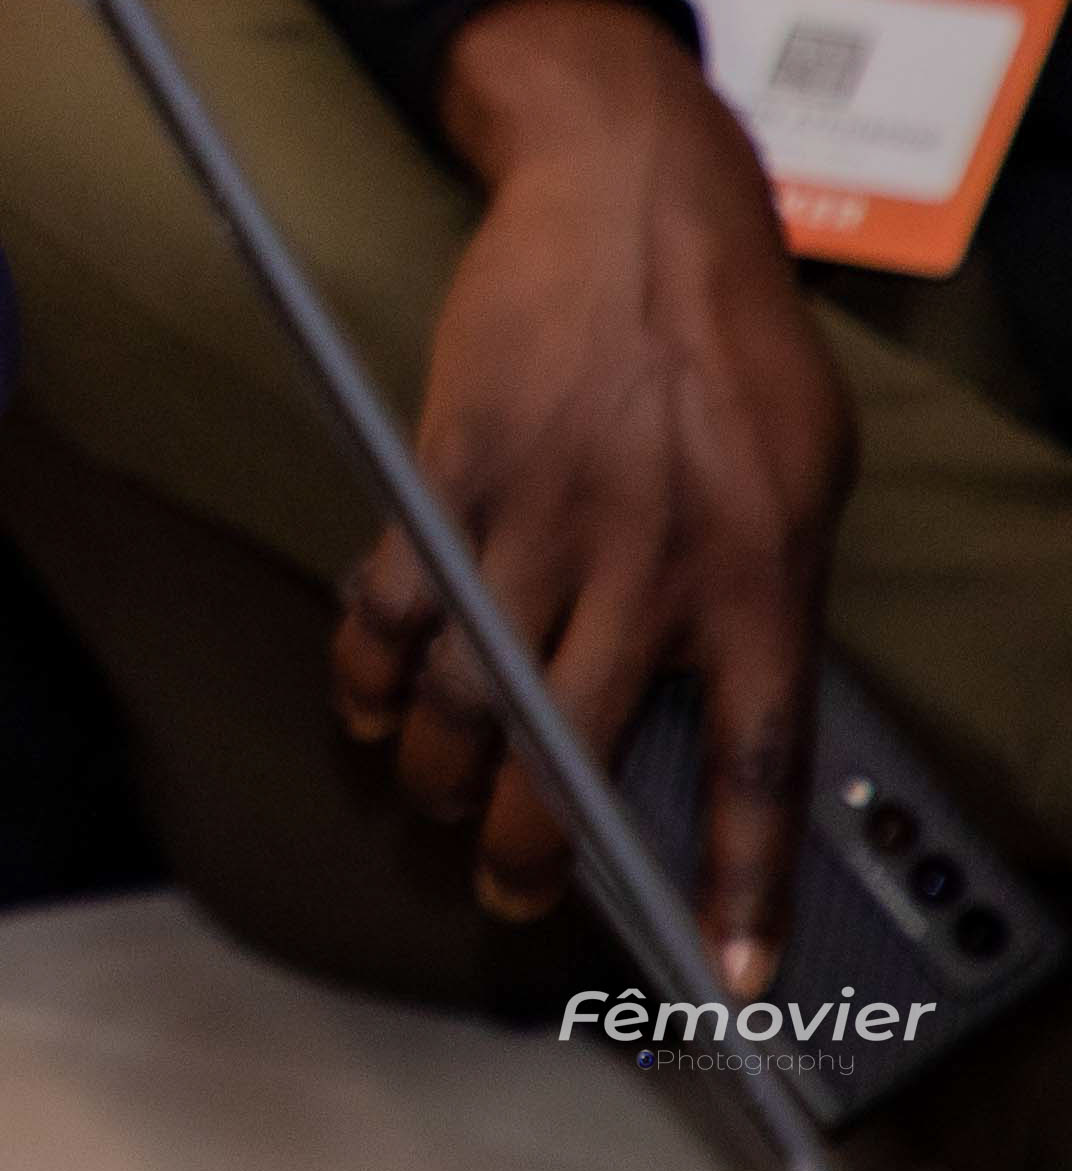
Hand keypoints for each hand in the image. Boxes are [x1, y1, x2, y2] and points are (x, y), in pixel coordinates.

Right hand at [344, 0, 851, 986]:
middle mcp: (652, 558)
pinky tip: (367, 703)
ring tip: (434, 802)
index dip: (738, 881)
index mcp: (761, 572)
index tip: (730, 969)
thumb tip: (718, 708)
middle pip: (575, 748)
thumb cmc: (731, 339)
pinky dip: (368, 666)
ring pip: (471, 691)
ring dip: (442, 770)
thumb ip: (763, 591)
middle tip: (512, 888)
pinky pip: (391, 595)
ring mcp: (542, 511)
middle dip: (536, 845)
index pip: (754, 763)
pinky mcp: (451, 463)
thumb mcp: (803, 475)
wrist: (632, 201)